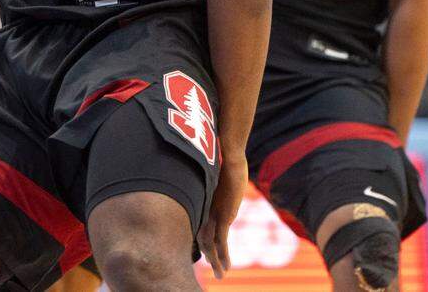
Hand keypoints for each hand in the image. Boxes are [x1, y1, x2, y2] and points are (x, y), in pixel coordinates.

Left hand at [197, 154, 246, 279]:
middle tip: (212, 268)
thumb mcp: (220, 172)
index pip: (200, 226)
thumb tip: (221, 173)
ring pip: (211, 244)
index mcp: (206, 201)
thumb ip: (219, 181)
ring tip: (220, 275)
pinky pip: (221, 241)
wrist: (227, 152)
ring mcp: (214, 213)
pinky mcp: (223, 216)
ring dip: (216, 261)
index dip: (202, 240)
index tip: (205, 252)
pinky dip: (223, 256)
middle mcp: (207, 209)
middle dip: (208, 255)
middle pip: (204, 237)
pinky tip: (226, 267)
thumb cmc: (224, 157)